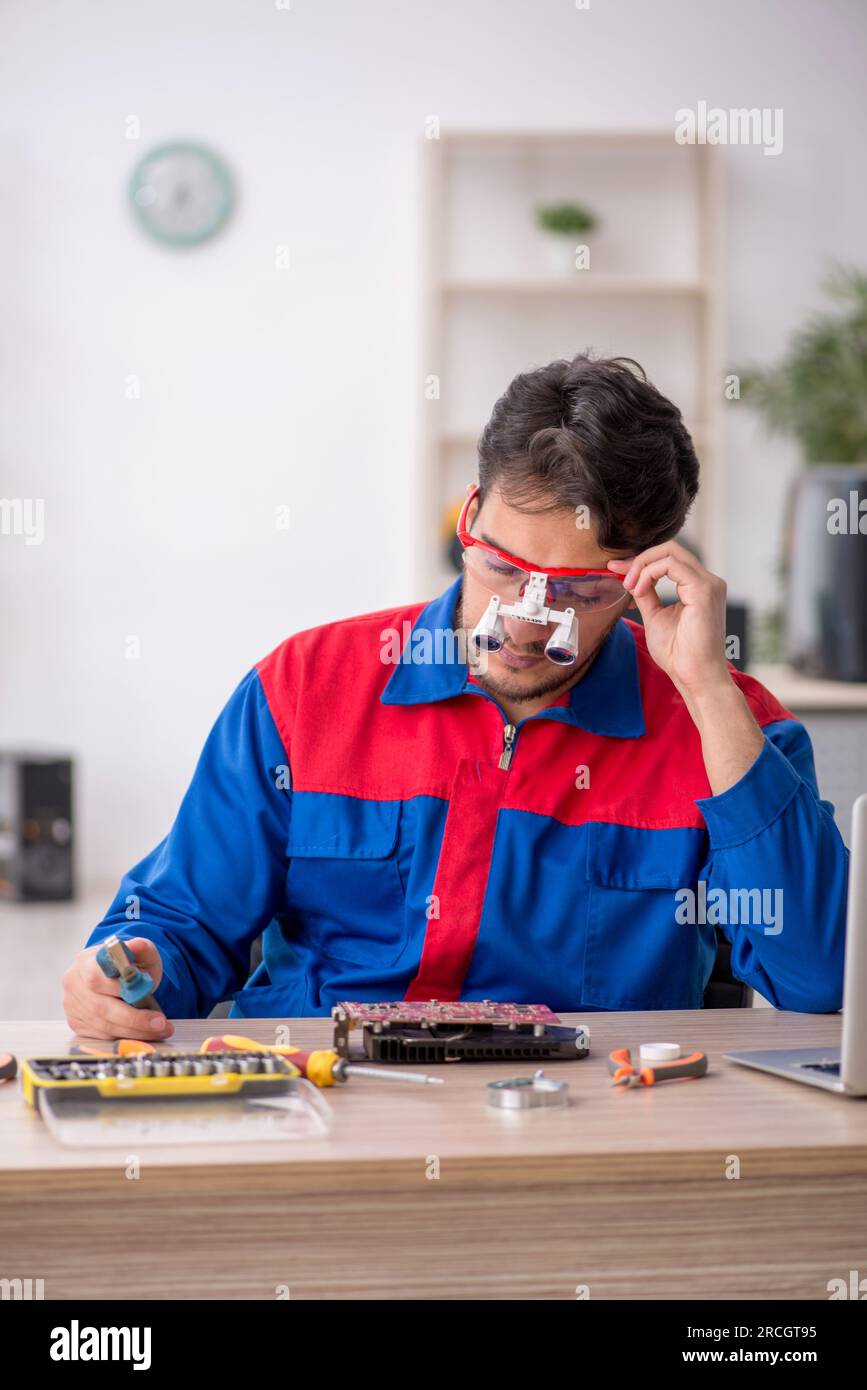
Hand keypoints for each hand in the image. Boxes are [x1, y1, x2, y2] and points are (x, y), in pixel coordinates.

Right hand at [62, 937, 173, 1040]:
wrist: (117, 975)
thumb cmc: (129, 965)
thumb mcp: (141, 953)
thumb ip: (142, 949)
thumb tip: (137, 945)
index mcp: (86, 961)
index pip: (96, 977)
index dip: (119, 989)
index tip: (146, 996)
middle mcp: (74, 983)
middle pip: (101, 1007)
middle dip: (134, 1018)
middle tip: (160, 1023)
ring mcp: (73, 1005)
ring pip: (103, 1025)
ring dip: (134, 1031)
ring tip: (160, 1030)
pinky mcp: (77, 1022)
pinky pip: (101, 1036)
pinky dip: (125, 1037)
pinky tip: (143, 1034)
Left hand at [607, 542, 730, 702]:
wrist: (693, 675)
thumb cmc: (678, 654)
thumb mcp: (655, 616)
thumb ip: (647, 595)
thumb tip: (632, 579)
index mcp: (698, 587)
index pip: (668, 559)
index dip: (640, 561)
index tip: (615, 569)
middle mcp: (708, 581)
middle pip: (670, 549)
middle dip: (639, 558)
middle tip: (618, 573)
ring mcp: (708, 583)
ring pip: (670, 552)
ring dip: (641, 566)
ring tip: (629, 587)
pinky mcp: (704, 589)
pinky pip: (671, 565)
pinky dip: (649, 573)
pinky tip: (638, 590)